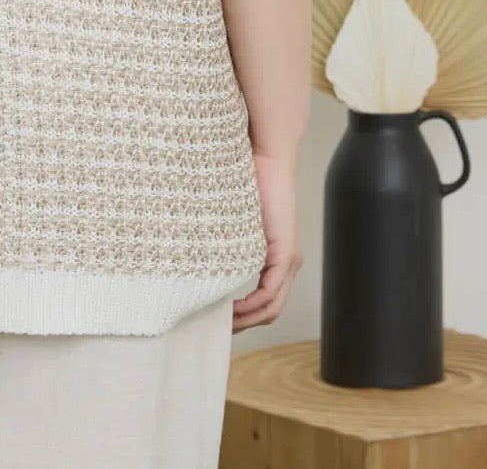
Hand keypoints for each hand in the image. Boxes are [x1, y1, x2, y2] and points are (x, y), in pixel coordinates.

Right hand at [233, 150, 302, 331]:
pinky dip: (252, 305)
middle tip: (215, 329)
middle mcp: (288, 264)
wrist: (267, 159)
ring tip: (221, 323)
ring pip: (271, 307)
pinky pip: (270, 292)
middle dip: (243, 325)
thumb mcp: (233, 219)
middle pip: (269, 311)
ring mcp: (289, 261)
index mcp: (276, 257)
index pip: (264, 300)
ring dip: (246, 320)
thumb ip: (225, 237)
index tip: (216, 320)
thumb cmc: (245, 181)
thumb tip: (197, 254)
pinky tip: (232, 308)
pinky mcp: (285, 254)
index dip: (243, 316)